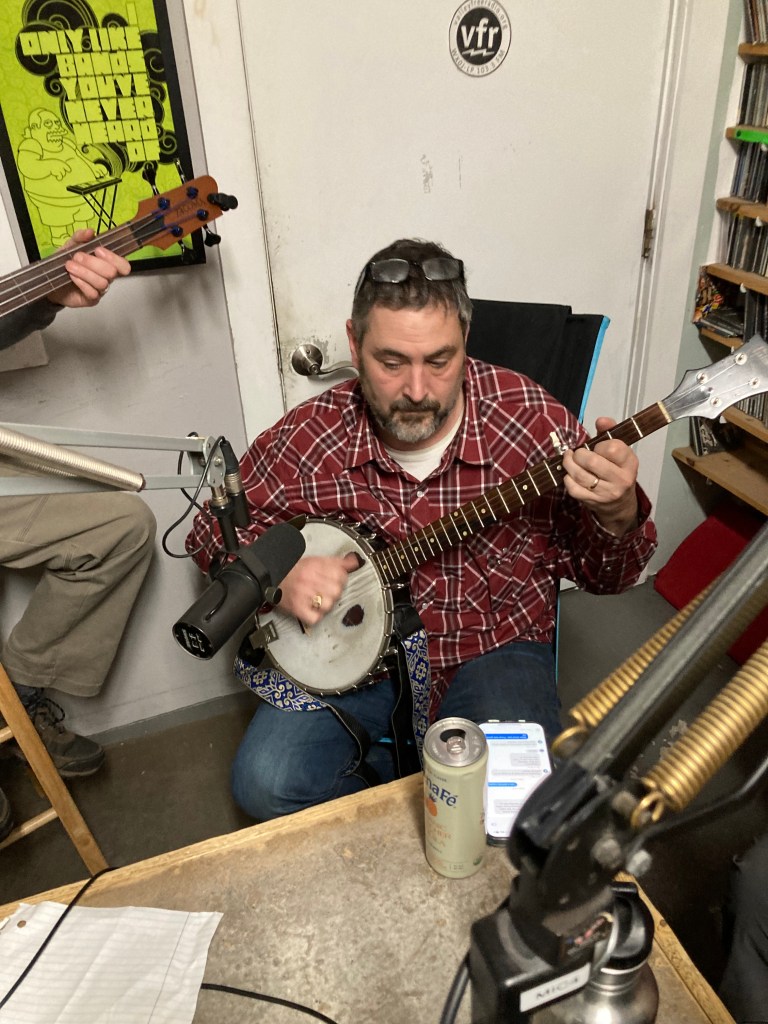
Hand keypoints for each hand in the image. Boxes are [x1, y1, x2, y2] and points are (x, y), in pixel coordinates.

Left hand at [47, 229, 130, 308]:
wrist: (51, 279)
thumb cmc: (65, 262)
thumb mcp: (71, 245)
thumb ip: (80, 237)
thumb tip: (90, 232)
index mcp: (106, 263)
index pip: (123, 265)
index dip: (114, 258)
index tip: (98, 250)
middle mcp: (106, 277)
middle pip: (112, 272)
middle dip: (93, 263)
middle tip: (77, 257)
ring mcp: (100, 290)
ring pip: (102, 283)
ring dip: (84, 272)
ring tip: (69, 266)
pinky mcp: (91, 299)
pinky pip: (92, 293)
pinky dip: (81, 283)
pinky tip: (72, 277)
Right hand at [277, 553, 361, 625]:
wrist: (270, 577)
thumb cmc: (294, 570)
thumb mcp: (315, 561)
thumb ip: (337, 562)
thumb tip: (355, 561)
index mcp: (315, 565)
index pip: (341, 574)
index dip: (341, 579)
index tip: (335, 581)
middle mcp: (310, 579)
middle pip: (336, 591)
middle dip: (334, 592)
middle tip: (326, 591)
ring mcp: (303, 594)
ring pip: (328, 605)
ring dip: (325, 605)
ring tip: (318, 600)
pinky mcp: (297, 608)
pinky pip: (315, 617)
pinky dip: (315, 616)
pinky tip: (312, 610)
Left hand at [562, 416, 639, 536]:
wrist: (620, 503)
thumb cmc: (617, 470)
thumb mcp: (619, 450)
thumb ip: (609, 432)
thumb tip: (601, 420)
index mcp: (629, 463)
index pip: (612, 448)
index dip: (600, 445)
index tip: (597, 447)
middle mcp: (621, 479)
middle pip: (592, 462)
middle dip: (579, 454)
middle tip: (578, 453)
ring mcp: (607, 493)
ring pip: (580, 475)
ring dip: (569, 464)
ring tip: (569, 459)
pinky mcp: (593, 502)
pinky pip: (574, 489)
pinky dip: (568, 479)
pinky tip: (570, 474)